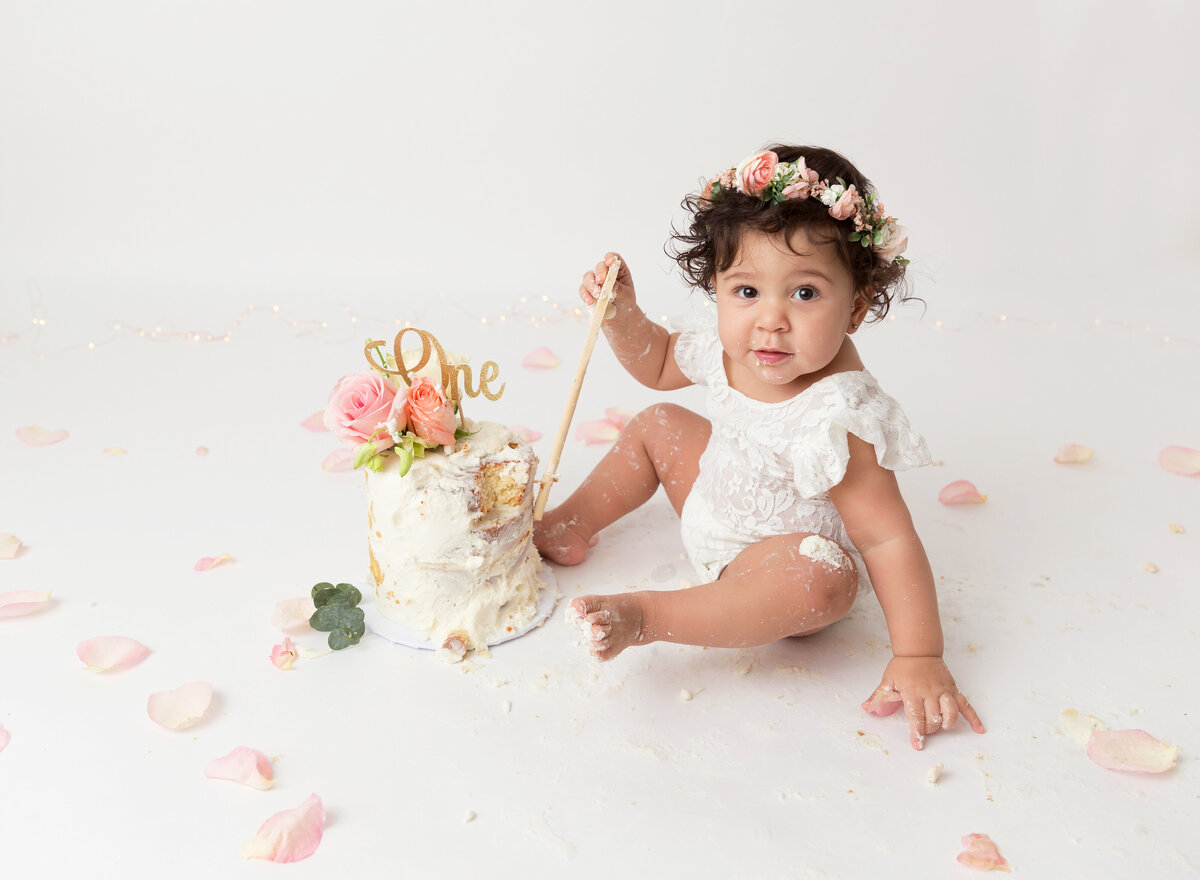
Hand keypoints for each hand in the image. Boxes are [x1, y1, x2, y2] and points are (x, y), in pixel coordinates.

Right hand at [580, 252, 636, 314]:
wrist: (620, 315)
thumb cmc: (625, 301)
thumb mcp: (626, 296)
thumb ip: (620, 289)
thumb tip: (613, 284)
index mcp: (618, 270)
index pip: (614, 258)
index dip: (610, 257)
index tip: (609, 262)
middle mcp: (605, 272)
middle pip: (599, 266)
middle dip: (599, 273)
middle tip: (601, 281)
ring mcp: (595, 281)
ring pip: (588, 277)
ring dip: (591, 285)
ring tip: (597, 295)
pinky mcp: (588, 291)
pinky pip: (583, 290)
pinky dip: (585, 295)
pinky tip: (590, 301)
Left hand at [861, 655, 984, 749]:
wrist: (919, 650)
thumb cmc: (903, 667)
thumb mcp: (888, 680)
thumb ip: (879, 696)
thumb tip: (866, 708)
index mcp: (912, 692)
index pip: (916, 716)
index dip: (917, 732)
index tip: (918, 745)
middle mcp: (930, 692)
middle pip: (933, 718)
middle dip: (929, 729)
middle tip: (924, 731)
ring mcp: (944, 691)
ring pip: (950, 712)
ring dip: (947, 724)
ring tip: (942, 727)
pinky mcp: (954, 689)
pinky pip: (966, 705)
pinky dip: (973, 717)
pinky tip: (979, 729)